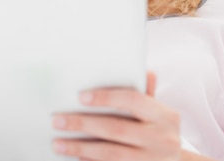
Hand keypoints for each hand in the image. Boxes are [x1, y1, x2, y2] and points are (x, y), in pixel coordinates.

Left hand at [51, 72, 181, 160]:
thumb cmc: (159, 133)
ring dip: (80, 148)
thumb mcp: (158, 114)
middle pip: (117, 129)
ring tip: (58, 143)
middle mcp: (163, 139)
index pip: (134, 100)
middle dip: (83, 124)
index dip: (107, 97)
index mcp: (165, 116)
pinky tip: (75, 157)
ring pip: (110, 154)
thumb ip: (145, 94)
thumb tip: (142, 70)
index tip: (80, 97)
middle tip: (57, 121)